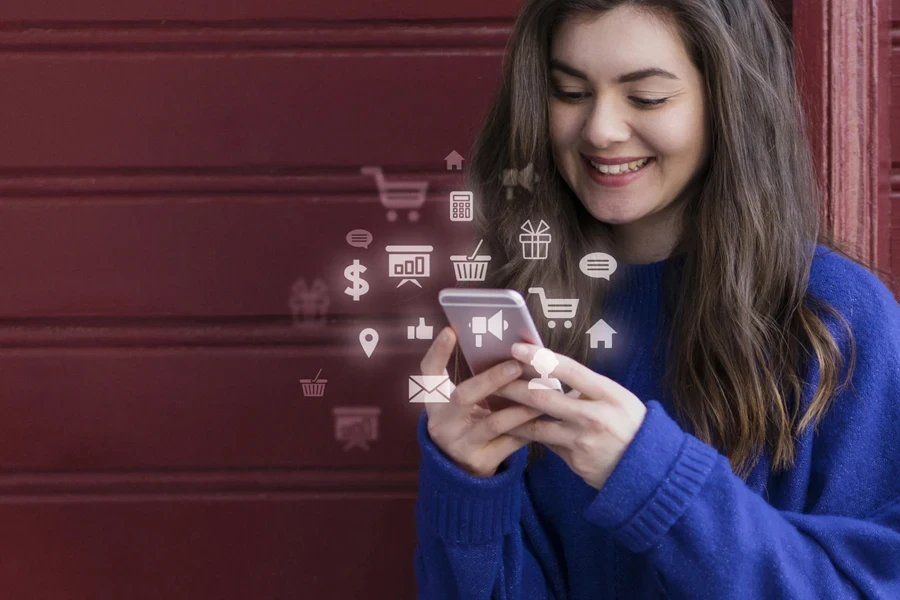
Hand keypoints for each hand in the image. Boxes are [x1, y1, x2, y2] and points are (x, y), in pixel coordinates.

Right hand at [419, 327, 543, 477]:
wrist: (459, 472)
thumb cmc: (467, 424)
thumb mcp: (460, 405)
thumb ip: (476, 382)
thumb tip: (511, 350)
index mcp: (435, 402)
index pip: (429, 373)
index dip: (438, 352)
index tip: (450, 331)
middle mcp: (442, 423)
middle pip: (463, 396)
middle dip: (492, 378)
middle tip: (516, 364)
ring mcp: (460, 444)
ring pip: (494, 422)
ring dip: (522, 405)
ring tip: (543, 390)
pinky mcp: (480, 462)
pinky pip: (510, 443)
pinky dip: (529, 428)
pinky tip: (546, 416)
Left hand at [494, 343, 647, 489]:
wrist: (650, 472)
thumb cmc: (632, 426)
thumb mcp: (619, 399)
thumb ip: (588, 387)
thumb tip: (552, 374)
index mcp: (609, 394)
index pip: (570, 370)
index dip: (541, 357)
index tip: (517, 347)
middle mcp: (594, 417)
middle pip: (543, 398)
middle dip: (512, 386)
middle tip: (490, 376)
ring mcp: (583, 442)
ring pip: (536, 426)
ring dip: (511, 415)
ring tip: (490, 404)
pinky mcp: (575, 462)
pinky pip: (546, 444)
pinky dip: (529, 434)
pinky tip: (511, 426)